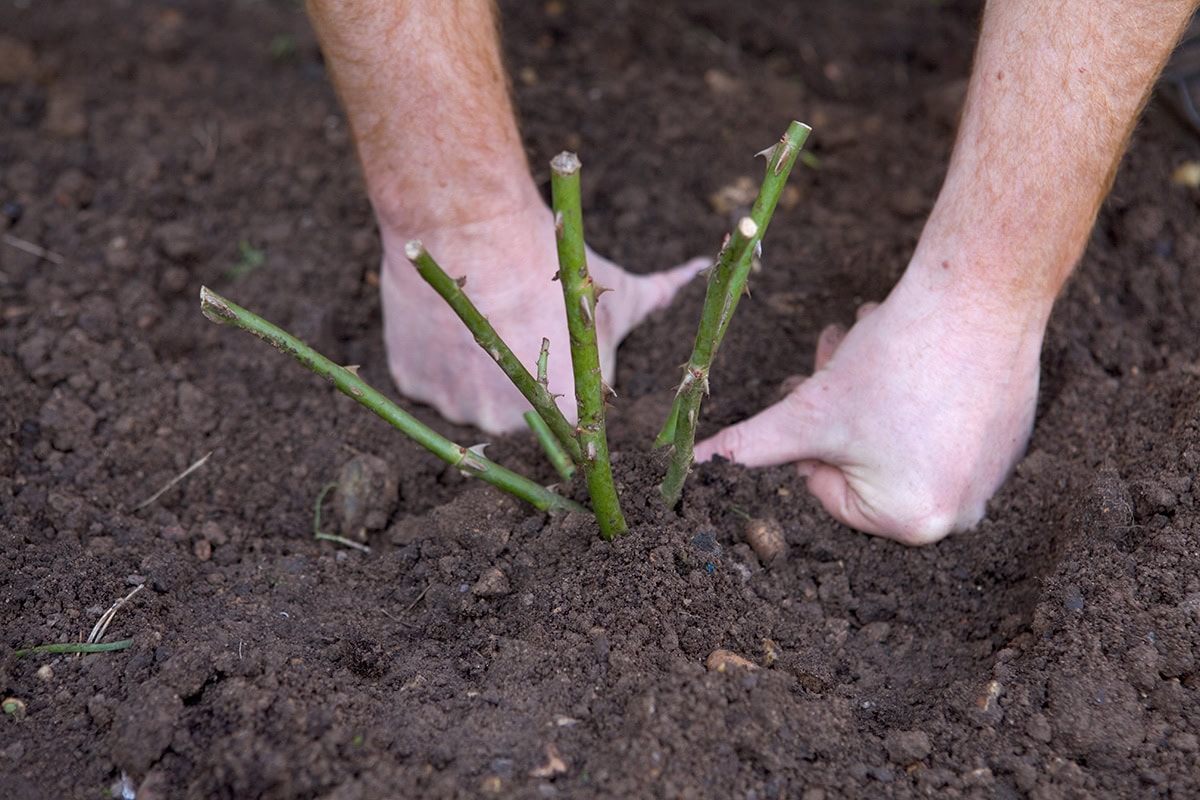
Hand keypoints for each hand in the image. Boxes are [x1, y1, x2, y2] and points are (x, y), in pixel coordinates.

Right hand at [378, 203, 705, 432]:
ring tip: (485, 325)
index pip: (571, 424)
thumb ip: (662, 295)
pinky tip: (449, 327)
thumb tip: (698, 274)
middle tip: (518, 336)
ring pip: (472, 405)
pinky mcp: (415, 389)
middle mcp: (515, 426)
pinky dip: (438, 365)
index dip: (567, 394)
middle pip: (519, 421)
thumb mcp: (615, 288)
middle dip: (522, 392)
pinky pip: (431, 387)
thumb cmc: (548, 260)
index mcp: (569, 414)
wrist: (468, 224)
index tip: (558, 363)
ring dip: (477, 381)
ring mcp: (460, 410)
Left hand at [694, 267, 1044, 544]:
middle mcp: (959, 515)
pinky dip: (918, 393)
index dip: (814, 436)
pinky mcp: (1008, 441)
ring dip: (867, 394)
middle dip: (837, 409)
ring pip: (895, 439)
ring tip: (871, 344)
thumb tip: (702, 462)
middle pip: (860, 463)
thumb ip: (753, 445)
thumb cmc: (895, 360)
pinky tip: (912, 351)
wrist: (982, 294)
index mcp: (912, 522)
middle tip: (837, 359)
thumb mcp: (810, 411)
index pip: (826, 488)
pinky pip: (942, 427)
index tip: (824, 394)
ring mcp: (990, 479)